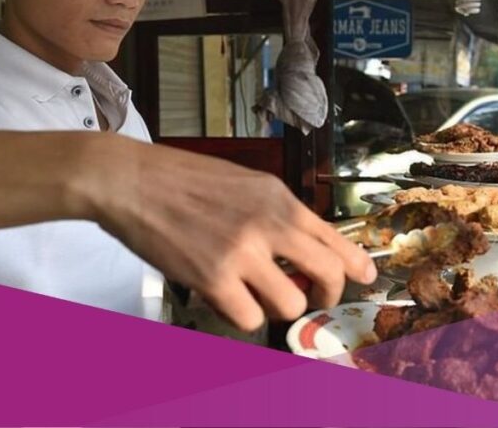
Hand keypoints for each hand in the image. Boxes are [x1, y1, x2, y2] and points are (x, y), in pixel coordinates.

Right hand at [80, 134, 376, 331]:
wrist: (131, 179)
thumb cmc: (182, 179)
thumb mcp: (245, 184)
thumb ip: (276, 213)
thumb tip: (303, 246)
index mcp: (279, 198)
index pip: (334, 236)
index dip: (356, 264)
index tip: (365, 277)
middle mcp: (269, 223)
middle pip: (328, 273)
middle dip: (327, 295)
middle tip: (314, 299)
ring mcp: (243, 252)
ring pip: (290, 304)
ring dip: (277, 307)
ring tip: (255, 294)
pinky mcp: (213, 278)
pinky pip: (248, 317)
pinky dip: (239, 314)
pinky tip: (224, 297)